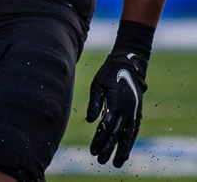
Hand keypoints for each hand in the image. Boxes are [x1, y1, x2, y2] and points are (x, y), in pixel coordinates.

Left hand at [86, 50, 147, 166]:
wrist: (129, 66)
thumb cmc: (108, 74)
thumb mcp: (97, 84)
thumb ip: (95, 102)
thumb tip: (90, 120)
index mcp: (116, 102)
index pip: (106, 126)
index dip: (99, 139)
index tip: (93, 150)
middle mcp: (127, 109)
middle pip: (117, 134)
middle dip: (108, 148)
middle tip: (101, 161)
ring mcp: (134, 112)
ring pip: (128, 135)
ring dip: (122, 150)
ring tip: (116, 163)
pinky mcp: (137, 113)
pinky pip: (133, 130)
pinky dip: (129, 142)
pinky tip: (125, 151)